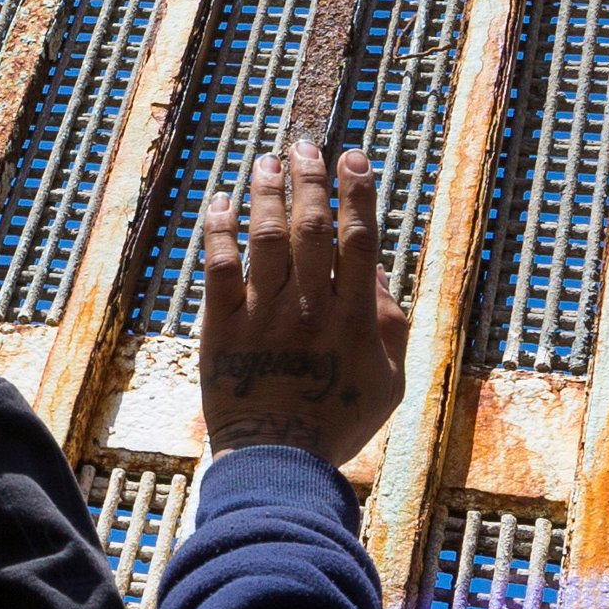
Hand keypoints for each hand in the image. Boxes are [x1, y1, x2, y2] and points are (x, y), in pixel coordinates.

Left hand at [198, 141, 408, 468]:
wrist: (277, 461)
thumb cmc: (339, 421)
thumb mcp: (389, 380)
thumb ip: (388, 323)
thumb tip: (373, 269)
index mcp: (355, 319)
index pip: (359, 241)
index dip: (357, 193)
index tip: (352, 157)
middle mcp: (311, 308)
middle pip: (312, 228)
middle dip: (310, 180)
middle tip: (304, 146)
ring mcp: (264, 315)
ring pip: (266, 238)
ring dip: (266, 193)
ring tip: (266, 162)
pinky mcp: (222, 326)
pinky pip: (219, 266)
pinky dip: (219, 229)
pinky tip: (220, 201)